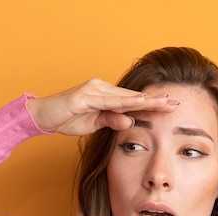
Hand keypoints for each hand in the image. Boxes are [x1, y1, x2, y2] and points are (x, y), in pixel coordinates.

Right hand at [26, 78, 178, 135]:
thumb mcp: (93, 125)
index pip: (132, 101)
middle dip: (154, 100)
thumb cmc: (66, 119)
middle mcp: (101, 88)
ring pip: (123, 96)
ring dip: (144, 100)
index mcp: (105, 95)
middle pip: (132, 96)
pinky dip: (124, 102)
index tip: (170, 108)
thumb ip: (111, 122)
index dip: (152, 104)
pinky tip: (138, 103)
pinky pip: (107, 100)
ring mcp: (93, 90)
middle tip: (175, 104)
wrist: (41, 116)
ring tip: (163, 103)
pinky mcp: (83, 96)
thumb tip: (130, 124)